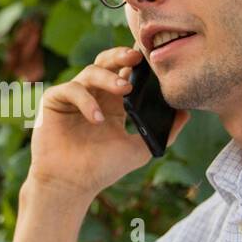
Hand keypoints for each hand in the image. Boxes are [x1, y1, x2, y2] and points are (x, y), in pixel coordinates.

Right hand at [26, 46, 189, 200]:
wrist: (71, 185)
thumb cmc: (101, 169)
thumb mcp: (140, 149)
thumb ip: (165, 132)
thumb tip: (187, 113)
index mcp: (113, 103)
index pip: (125, 73)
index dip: (136, 63)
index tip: (152, 57)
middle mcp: (93, 95)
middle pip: (107, 63)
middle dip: (121, 56)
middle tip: (137, 58)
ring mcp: (73, 97)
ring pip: (90, 72)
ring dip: (108, 77)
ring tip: (124, 89)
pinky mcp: (54, 101)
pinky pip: (71, 89)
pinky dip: (85, 100)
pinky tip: (97, 118)